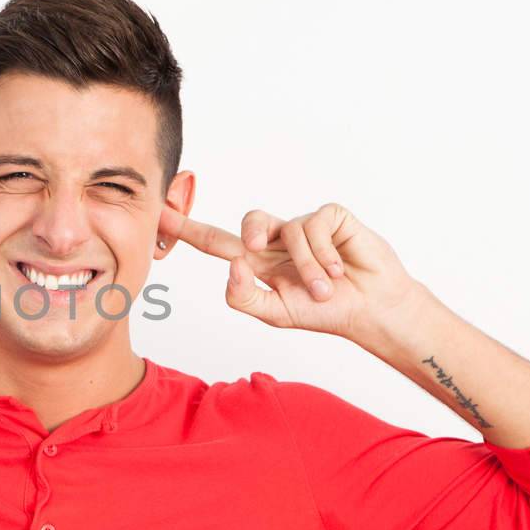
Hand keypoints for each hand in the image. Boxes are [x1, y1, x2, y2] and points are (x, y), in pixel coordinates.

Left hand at [158, 202, 426, 337]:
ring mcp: (302, 227)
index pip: (215, 243)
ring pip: (286, 233)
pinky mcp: (330, 217)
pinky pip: (314, 226)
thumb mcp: (275, 315)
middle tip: (255, 249)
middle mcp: (277, 240)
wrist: (371, 311)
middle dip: (249, 232)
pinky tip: (340, 270)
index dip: (186, 229)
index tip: (158, 214)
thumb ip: (244, 297)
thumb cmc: (325, 312)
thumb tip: (232, 266)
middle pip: (249, 222)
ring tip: (325, 290)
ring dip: (307, 269)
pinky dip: (324, 256)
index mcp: (257, 263)